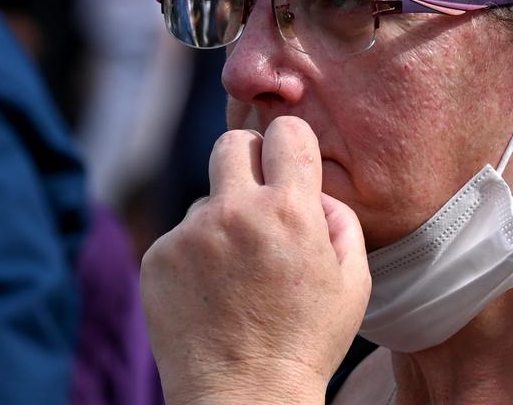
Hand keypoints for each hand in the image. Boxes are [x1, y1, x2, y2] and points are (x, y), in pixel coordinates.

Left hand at [141, 117, 371, 404]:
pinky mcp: (158, 257)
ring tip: (238, 277)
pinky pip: (181, 235)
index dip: (292, 146)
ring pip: (208, 199)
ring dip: (223, 221)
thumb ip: (342, 220)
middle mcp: (236, 211)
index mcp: (290, 211)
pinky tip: (212, 294)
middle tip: (259, 199)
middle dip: (249, 159)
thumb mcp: (354, 281)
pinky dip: (196, 255)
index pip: (286, 132)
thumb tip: (316, 193)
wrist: (244, 397)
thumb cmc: (307, 342)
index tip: (292, 166)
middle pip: (233, 143)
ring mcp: (191, 234)